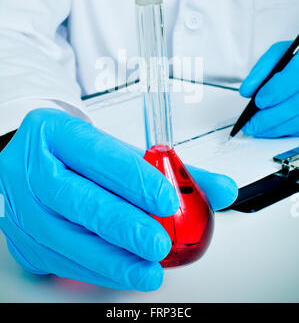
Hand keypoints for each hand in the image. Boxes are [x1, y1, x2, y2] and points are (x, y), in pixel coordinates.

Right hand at [0, 109, 236, 290]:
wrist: (36, 163)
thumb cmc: (82, 155)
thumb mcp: (121, 151)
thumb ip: (172, 170)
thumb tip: (221, 190)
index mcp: (55, 131)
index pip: (96, 153)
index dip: (133, 179)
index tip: (168, 201)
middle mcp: (31, 166)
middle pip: (75, 199)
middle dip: (122, 225)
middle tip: (159, 242)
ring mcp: (21, 204)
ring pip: (63, 237)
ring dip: (110, 258)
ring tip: (148, 267)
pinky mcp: (20, 238)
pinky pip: (58, 259)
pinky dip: (95, 269)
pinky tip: (122, 270)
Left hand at [240, 41, 298, 137]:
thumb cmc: (297, 59)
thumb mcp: (280, 53)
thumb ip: (262, 69)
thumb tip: (247, 91)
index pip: (294, 77)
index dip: (274, 92)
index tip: (258, 101)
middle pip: (296, 105)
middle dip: (269, 118)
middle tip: (250, 124)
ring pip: (298, 120)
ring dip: (276, 128)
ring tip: (257, 128)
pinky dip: (285, 130)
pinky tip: (271, 129)